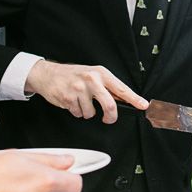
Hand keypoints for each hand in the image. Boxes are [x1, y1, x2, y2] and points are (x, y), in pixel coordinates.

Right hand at [24, 60, 146, 121]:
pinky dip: (76, 111)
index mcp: (101, 73)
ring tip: (80, 101)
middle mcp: (91, 79)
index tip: (143, 106)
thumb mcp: (93, 74)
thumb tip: (124, 100)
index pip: (121, 88)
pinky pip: (78, 114)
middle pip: (109, 105)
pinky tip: (71, 101)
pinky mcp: (68, 98)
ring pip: (91, 113)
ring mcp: (79, 89)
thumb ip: (107, 87)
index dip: (134, 99)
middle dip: (110, 116)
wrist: (47, 74)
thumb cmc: (73, 75)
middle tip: (108, 118)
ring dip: (86, 112)